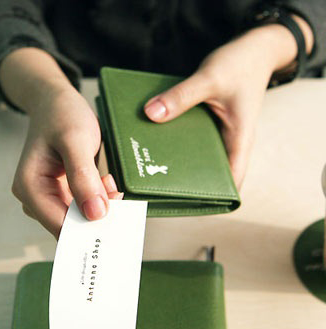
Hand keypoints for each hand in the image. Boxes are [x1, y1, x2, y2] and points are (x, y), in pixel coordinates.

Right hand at [0, 48, 121, 237]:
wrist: (57, 102)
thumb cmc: (61, 115)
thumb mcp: (74, 140)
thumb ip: (83, 177)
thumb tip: (95, 214)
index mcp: (30, 187)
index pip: (59, 225)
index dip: (87, 229)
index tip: (114, 223)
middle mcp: (36, 197)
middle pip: (70, 226)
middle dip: (96, 216)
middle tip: (115, 195)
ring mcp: (50, 196)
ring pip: (80, 218)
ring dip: (100, 206)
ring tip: (108, 181)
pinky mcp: (63, 193)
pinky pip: (84, 208)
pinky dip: (100, 200)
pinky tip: (106, 182)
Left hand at [144, 18, 312, 187]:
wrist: (254, 49)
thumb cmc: (241, 65)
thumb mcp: (210, 79)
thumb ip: (182, 96)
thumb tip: (151, 115)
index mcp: (239, 141)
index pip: (231, 183)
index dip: (213, 198)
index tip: (185, 203)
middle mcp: (229, 143)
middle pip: (208, 173)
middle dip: (186, 180)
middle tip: (158, 183)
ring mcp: (218, 135)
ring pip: (196, 156)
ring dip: (177, 158)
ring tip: (150, 162)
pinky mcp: (208, 124)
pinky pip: (190, 137)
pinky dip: (176, 138)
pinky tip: (155, 135)